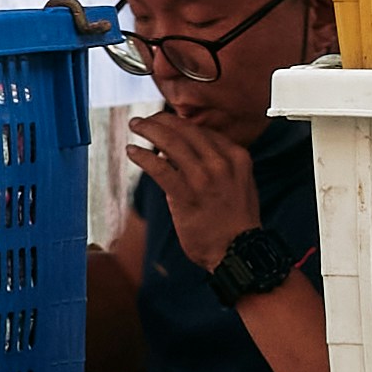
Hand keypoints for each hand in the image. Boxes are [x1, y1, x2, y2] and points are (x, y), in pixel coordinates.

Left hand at [127, 112, 260, 272]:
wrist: (239, 251)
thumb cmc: (236, 222)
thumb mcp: (239, 185)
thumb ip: (218, 166)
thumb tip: (184, 153)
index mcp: (237, 157)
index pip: (203, 131)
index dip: (180, 124)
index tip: (165, 124)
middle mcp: (222, 163)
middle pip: (186, 130)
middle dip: (161, 121)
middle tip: (145, 120)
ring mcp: (204, 178)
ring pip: (171, 142)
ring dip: (149, 130)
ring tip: (135, 126)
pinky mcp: (186, 194)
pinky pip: (159, 167)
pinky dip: (142, 156)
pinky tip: (132, 151)